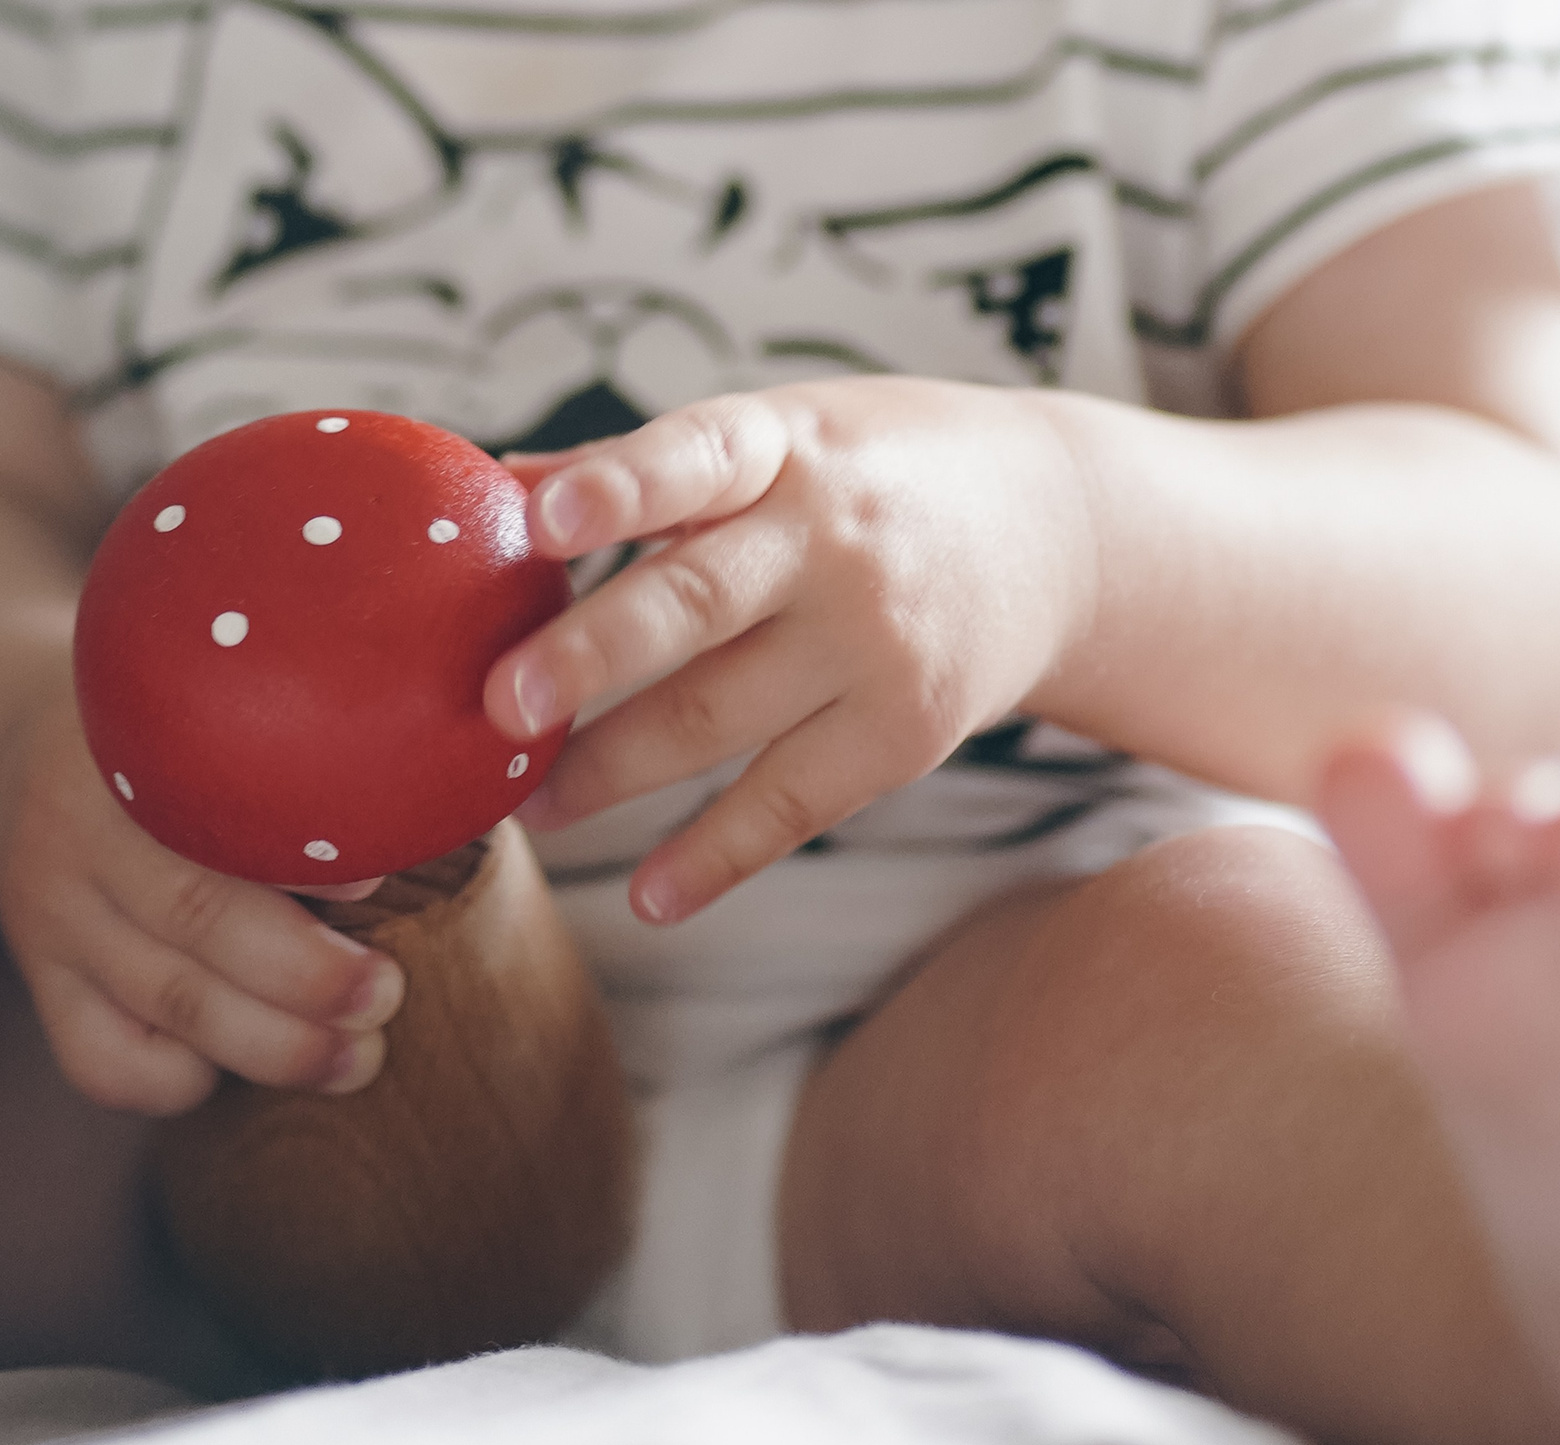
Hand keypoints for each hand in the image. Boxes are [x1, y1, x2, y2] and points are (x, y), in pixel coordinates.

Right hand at [0, 692, 406, 1115]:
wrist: (32, 765)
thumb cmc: (190, 751)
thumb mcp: (229, 720)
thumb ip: (314, 754)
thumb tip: (443, 802)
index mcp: (133, 741)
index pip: (212, 804)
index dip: (299, 856)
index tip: (377, 889)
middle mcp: (75, 825)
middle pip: (195, 916)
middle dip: (308, 975)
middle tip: (386, 997)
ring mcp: (47, 912)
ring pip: (165, 1000)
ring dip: (275, 1045)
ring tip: (357, 1058)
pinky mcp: (44, 986)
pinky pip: (106, 1064)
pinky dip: (182, 1082)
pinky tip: (232, 1064)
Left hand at [486, 378, 1097, 923]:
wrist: (1064, 533)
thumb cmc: (878, 475)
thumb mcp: (783, 434)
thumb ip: (646, 469)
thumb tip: (494, 487)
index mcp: (784, 447)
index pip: (696, 456)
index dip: (620, 488)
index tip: (542, 518)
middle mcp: (831, 541)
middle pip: (696, 603)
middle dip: (591, 656)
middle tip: (501, 704)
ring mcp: (872, 643)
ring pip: (719, 717)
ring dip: (611, 768)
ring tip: (531, 805)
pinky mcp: (904, 732)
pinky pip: (791, 805)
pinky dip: (716, 857)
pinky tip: (649, 896)